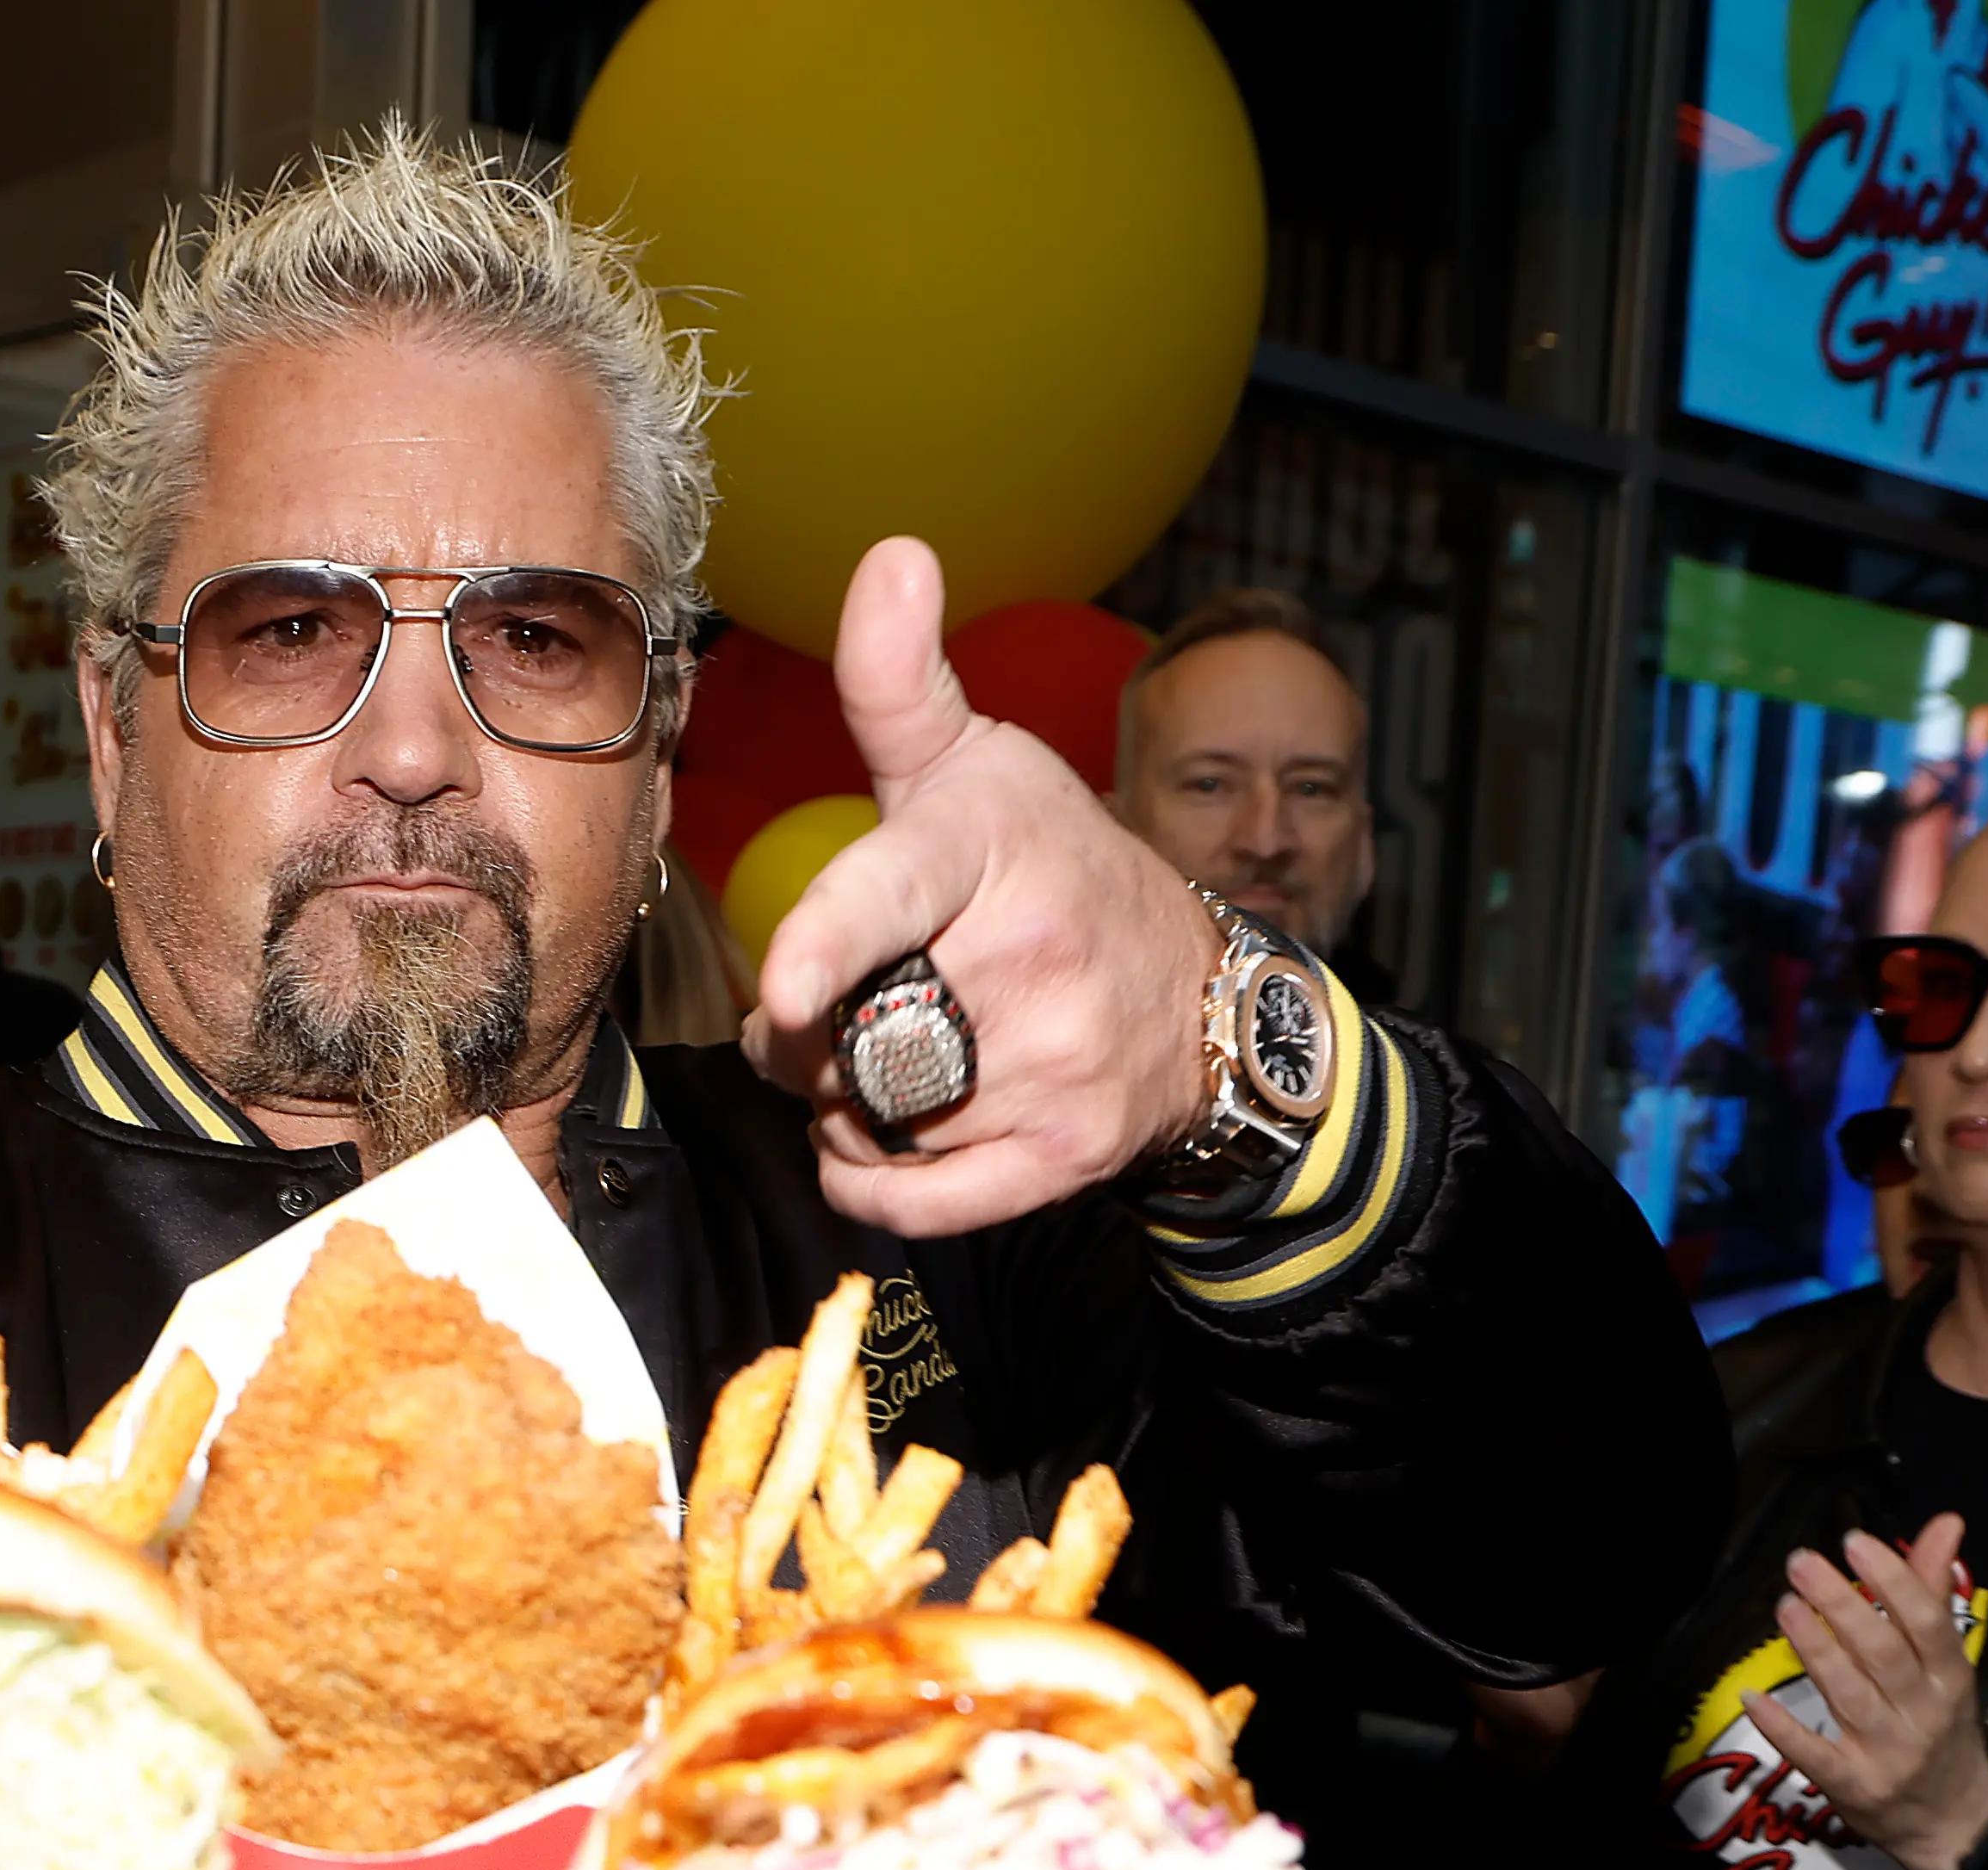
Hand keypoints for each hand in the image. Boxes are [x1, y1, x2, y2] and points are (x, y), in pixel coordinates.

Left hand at [744, 538, 1214, 1233]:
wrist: (1201, 994)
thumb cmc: (1056, 868)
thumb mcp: (981, 764)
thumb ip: (900, 681)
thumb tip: (891, 553)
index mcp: (989, 849)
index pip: (892, 897)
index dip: (831, 951)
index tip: (786, 993)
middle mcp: (1029, 957)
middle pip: (843, 1027)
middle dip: (804, 1029)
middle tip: (834, 999)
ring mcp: (1053, 1062)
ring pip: (869, 1114)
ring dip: (843, 1100)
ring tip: (894, 1048)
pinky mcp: (1062, 1154)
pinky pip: (917, 1198)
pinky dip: (872, 1178)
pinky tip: (889, 1132)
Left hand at [1746, 1513, 1987, 1869]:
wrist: (1956, 1824)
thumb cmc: (1945, 1731)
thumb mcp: (1950, 1666)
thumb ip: (1933, 1594)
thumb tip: (1945, 1524)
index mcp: (1950, 1678)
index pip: (1925, 1623)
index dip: (1892, 1580)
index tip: (1854, 1541)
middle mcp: (1922, 1712)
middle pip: (1882, 1652)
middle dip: (1842, 1604)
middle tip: (1801, 1562)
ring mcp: (1888, 1752)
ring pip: (1848, 1694)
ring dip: (1814, 1648)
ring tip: (1785, 1604)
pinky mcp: (1854, 1785)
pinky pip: (1814, 1755)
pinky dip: (1783, 1727)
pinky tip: (1754, 1697)